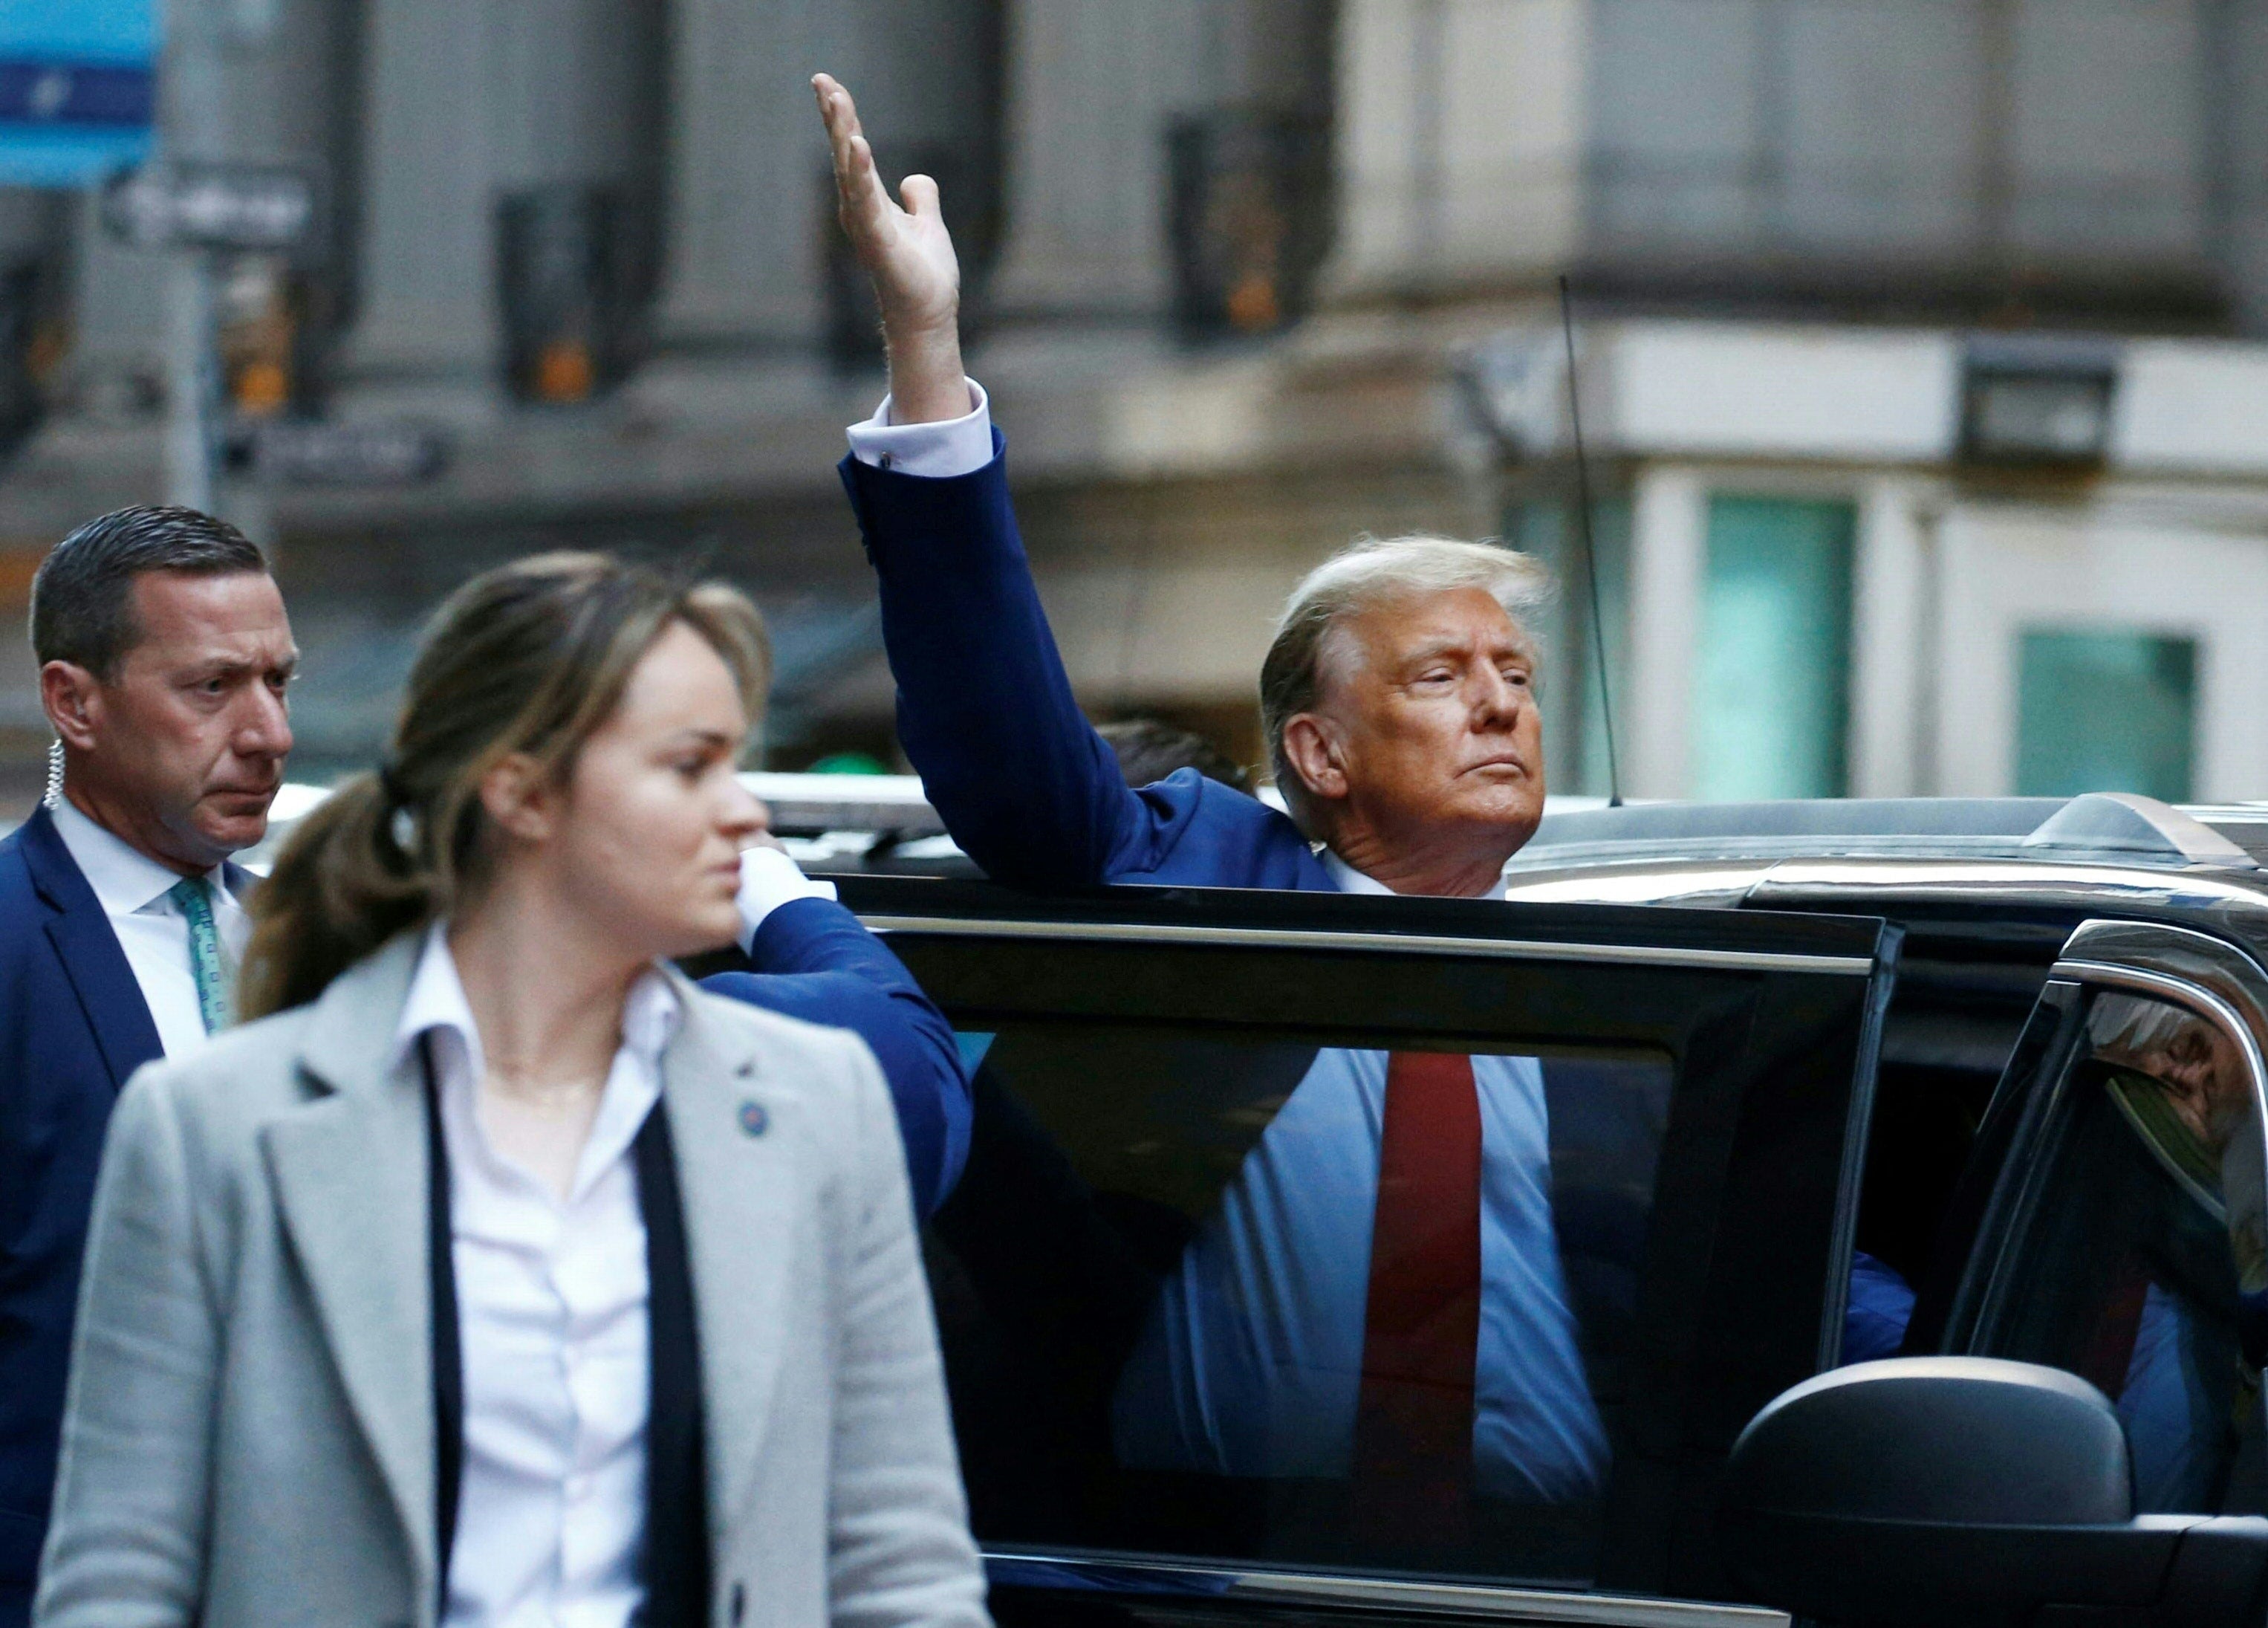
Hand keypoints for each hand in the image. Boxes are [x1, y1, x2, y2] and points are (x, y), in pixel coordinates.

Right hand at [813, 72, 969, 423]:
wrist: (928, 314)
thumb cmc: (923, 275)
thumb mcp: (927, 224)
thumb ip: (921, 198)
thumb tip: (915, 179)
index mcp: (869, 203)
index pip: (853, 151)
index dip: (843, 118)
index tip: (828, 84)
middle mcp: (860, 211)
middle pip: (845, 154)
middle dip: (834, 117)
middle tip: (822, 80)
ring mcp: (867, 226)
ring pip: (851, 172)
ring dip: (843, 135)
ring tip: (836, 101)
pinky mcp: (880, 242)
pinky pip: (867, 203)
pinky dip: (861, 174)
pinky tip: (858, 146)